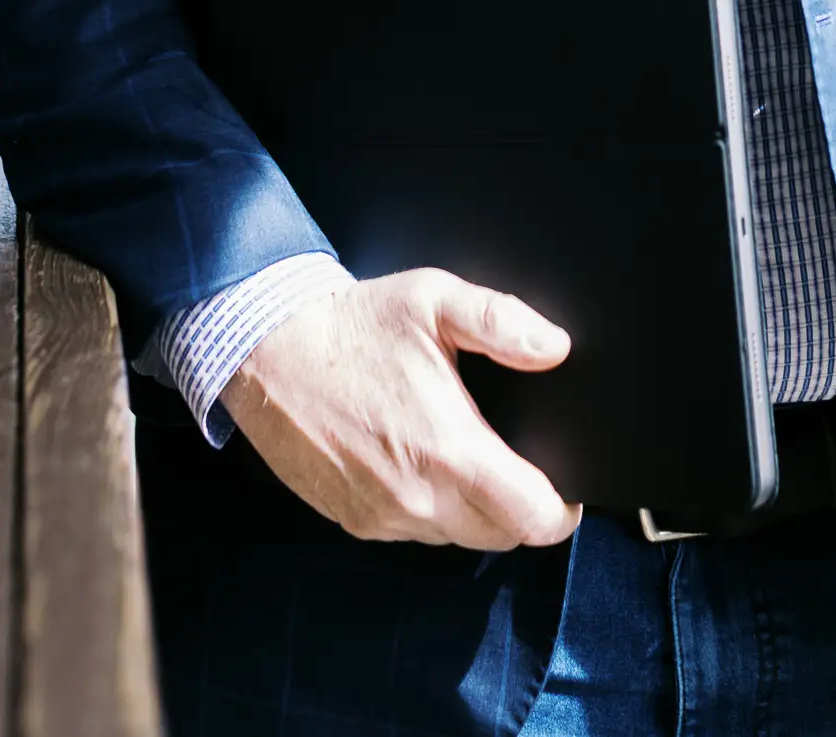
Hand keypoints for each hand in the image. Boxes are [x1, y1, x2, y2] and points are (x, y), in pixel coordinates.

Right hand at [220, 266, 581, 548]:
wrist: (268, 350)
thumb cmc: (353, 323)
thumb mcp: (435, 299)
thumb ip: (503, 321)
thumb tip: (556, 348)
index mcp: (448, 450)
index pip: (531, 517)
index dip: (561, 510)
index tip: (567, 488)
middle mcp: (416, 497)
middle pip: (500, 536)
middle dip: (522, 509)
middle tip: (520, 465)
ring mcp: (383, 515)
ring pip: (457, 537)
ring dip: (475, 511)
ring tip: (468, 456)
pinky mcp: (355, 520)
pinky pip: (414, 531)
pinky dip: (430, 508)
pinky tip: (421, 462)